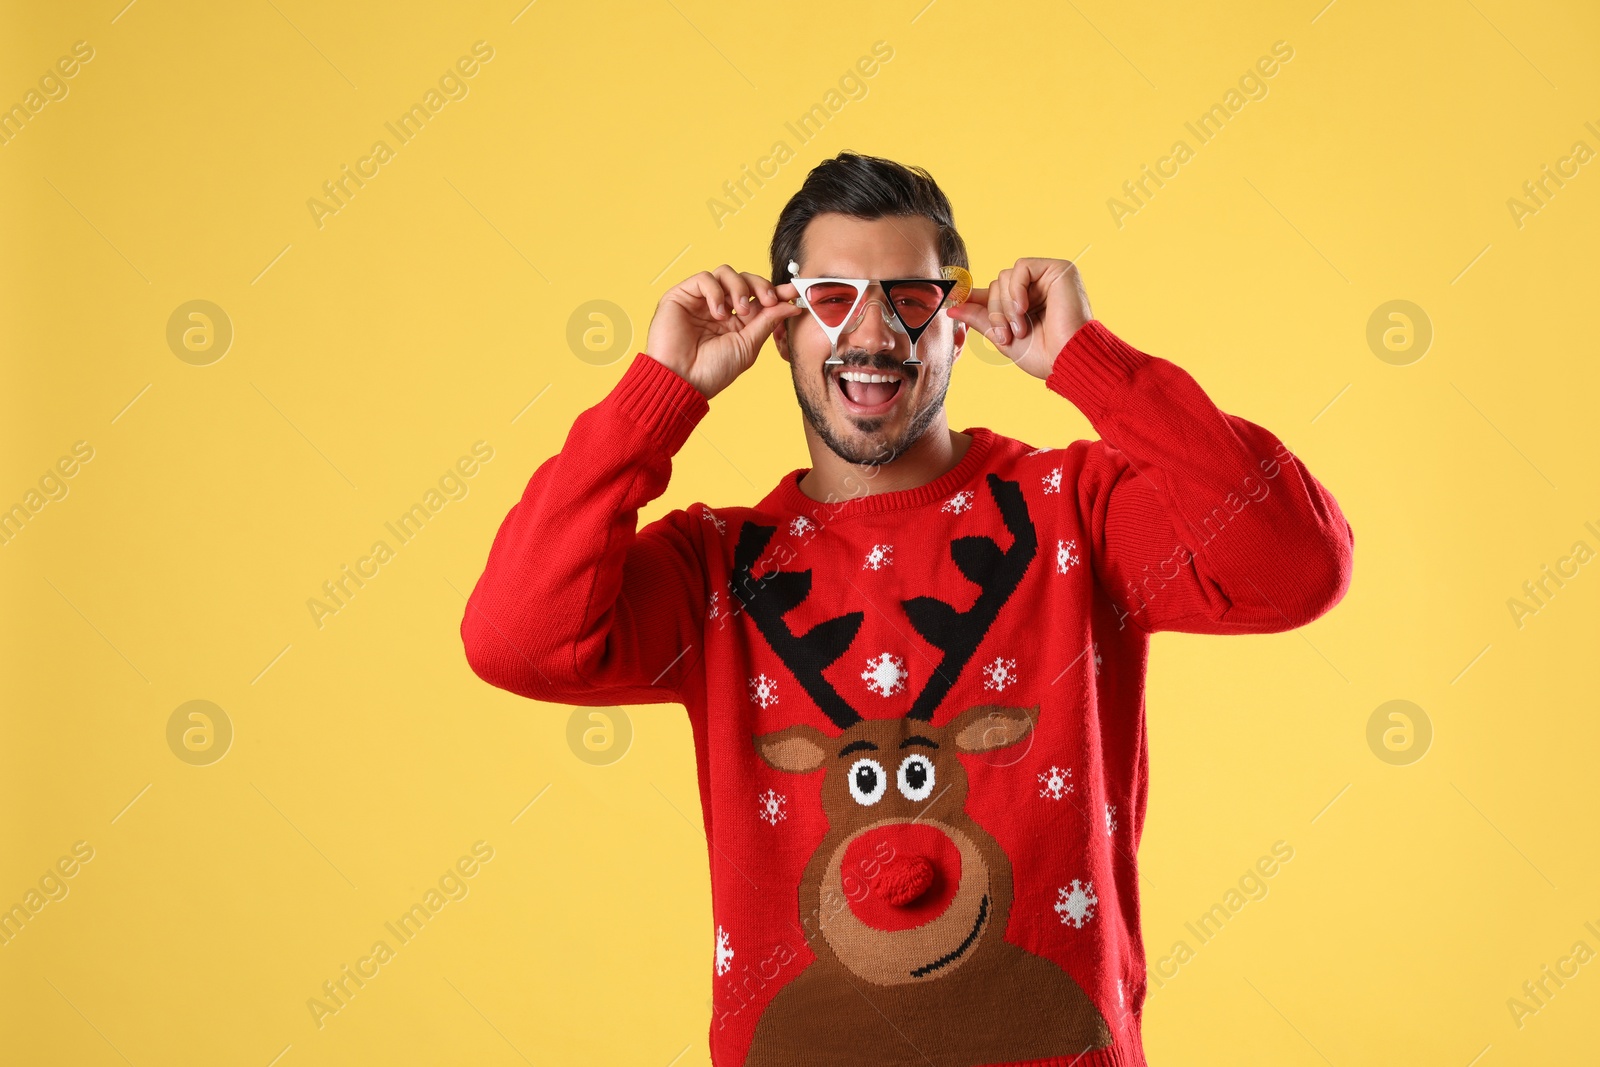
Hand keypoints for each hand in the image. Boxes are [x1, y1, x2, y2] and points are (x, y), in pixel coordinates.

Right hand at [645, 266, 802, 399]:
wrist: (682, 381)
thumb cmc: (712, 371)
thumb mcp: (748, 345)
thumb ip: (768, 321)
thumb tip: (791, 304)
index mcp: (736, 322)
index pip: (758, 297)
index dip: (776, 292)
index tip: (793, 292)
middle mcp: (720, 308)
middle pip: (745, 279)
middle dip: (761, 286)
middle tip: (768, 301)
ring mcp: (701, 300)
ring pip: (726, 273)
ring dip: (739, 288)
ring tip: (740, 311)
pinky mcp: (682, 295)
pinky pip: (704, 278)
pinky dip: (715, 292)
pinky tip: (718, 314)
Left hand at [945, 257, 1092, 379]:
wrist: (1068, 360)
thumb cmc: (1044, 356)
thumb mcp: (1003, 338)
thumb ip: (980, 320)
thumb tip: (952, 308)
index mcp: (1028, 303)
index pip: (994, 293)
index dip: (974, 299)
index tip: (952, 304)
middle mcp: (1039, 288)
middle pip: (996, 284)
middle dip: (995, 312)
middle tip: (1006, 336)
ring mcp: (1049, 277)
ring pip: (1004, 277)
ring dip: (1005, 306)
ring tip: (1021, 328)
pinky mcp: (1058, 269)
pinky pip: (1021, 268)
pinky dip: (1016, 290)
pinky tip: (1025, 309)